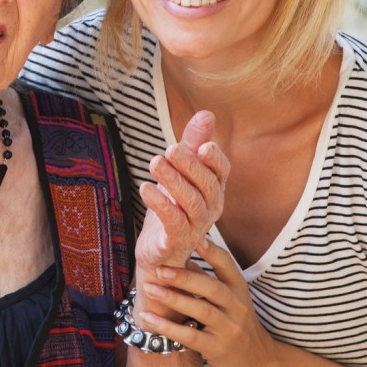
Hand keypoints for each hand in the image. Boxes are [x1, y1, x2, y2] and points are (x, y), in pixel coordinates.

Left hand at [134, 111, 229, 273]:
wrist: (157, 252)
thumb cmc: (171, 208)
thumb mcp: (179, 172)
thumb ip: (192, 143)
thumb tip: (207, 114)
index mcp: (213, 190)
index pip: (222, 171)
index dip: (215, 159)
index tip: (203, 146)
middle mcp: (210, 209)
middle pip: (207, 186)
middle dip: (189, 166)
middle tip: (169, 149)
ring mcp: (196, 228)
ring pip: (192, 203)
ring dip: (173, 181)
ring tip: (154, 164)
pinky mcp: (177, 242)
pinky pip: (174, 222)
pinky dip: (161, 204)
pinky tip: (145, 188)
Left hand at [140, 238, 277, 366]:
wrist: (259, 362)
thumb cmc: (238, 324)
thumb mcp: (231, 299)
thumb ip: (209, 280)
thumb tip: (185, 258)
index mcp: (239, 289)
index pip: (226, 264)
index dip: (211, 251)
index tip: (193, 238)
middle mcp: (237, 306)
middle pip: (211, 287)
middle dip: (184, 277)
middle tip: (160, 269)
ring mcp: (229, 328)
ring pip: (200, 310)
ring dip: (173, 299)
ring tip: (149, 289)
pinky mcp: (218, 348)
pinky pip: (191, 336)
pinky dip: (168, 328)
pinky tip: (149, 319)